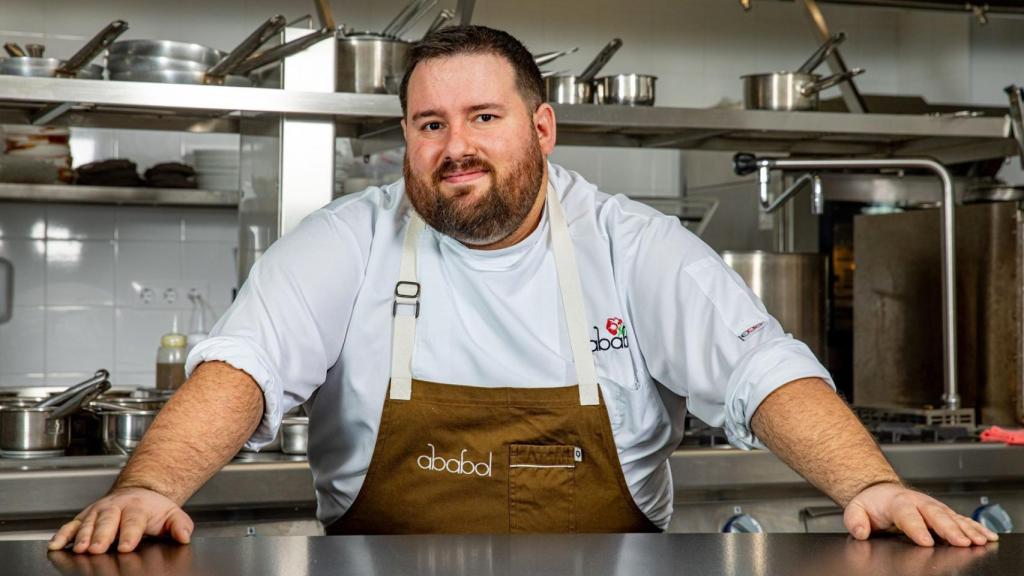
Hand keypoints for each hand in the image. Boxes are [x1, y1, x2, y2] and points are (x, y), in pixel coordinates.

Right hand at [47, 486, 193, 553]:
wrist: (139, 493)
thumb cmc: (153, 510)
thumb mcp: (171, 514)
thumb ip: (179, 525)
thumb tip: (184, 536)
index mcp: (137, 507)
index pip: (134, 521)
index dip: (130, 533)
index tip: (128, 546)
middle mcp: (115, 508)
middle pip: (107, 521)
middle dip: (102, 535)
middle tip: (97, 548)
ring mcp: (98, 512)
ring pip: (88, 523)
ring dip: (82, 535)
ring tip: (79, 548)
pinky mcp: (85, 517)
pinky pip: (72, 524)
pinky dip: (63, 533)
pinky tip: (56, 544)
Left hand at [844, 482, 997, 546]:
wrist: (881, 492)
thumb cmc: (872, 504)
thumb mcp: (856, 509)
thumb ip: (855, 520)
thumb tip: (860, 531)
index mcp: (897, 502)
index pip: (908, 515)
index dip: (917, 528)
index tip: (925, 541)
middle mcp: (919, 503)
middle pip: (936, 515)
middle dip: (950, 529)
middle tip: (962, 542)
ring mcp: (933, 507)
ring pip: (953, 517)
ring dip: (968, 529)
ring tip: (980, 540)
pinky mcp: (943, 513)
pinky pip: (962, 520)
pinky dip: (976, 527)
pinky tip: (987, 536)